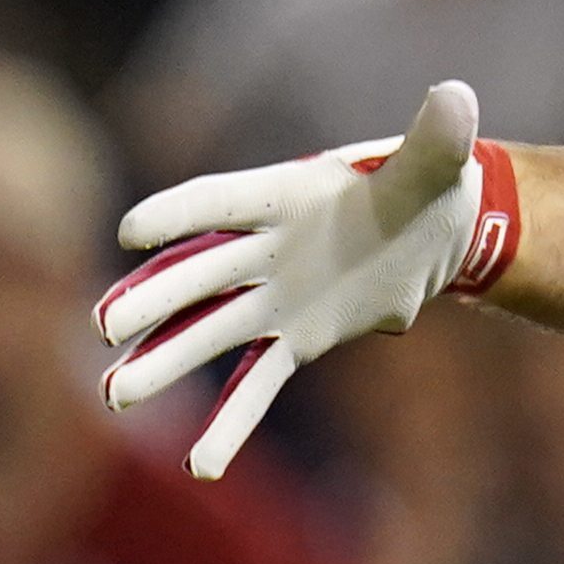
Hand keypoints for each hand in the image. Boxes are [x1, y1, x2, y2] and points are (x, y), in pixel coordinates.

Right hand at [99, 83, 501, 479]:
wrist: (432, 234)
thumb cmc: (424, 187)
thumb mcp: (437, 163)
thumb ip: (438, 138)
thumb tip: (457, 96)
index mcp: (284, 196)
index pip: (222, 202)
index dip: (180, 214)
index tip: (132, 231)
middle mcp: (263, 249)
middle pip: (199, 275)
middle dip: (155, 300)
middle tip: (106, 327)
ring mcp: (271, 299)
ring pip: (209, 333)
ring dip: (164, 362)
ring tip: (117, 397)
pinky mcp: (293, 340)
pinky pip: (254, 385)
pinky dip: (230, 424)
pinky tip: (202, 467)